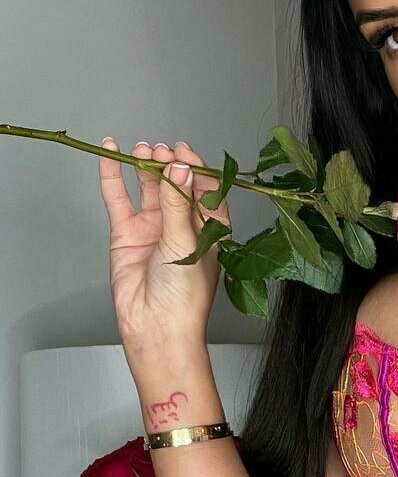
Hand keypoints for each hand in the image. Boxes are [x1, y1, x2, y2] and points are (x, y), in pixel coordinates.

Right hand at [98, 138, 231, 350]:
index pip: (206, 190)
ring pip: (148, 188)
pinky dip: (113, 176)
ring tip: (142, 149)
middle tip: (161, 150)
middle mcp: (183, 226)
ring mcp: (154, 229)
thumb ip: (178, 202)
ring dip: (145, 166)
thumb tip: (180, 166)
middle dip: (169, 163)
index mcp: (209, 230)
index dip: (195, 168)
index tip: (184, 151)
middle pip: (176, 184)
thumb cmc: (184, 295)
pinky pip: (118, 199)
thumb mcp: (185, 242)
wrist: (156, 327)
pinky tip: (109, 153)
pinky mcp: (127, 234)